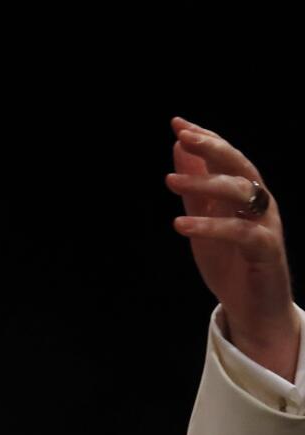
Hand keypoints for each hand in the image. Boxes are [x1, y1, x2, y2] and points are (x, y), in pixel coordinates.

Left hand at [165, 116, 299, 381]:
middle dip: (213, 149)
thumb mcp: (203, 220)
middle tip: (183, 138)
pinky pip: (240, 234)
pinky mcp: (265, 253)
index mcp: (246, 195)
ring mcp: (266, 227)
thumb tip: (179, 149)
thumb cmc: (230, 264)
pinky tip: (181, 225)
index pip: (228, 158)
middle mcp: (260, 205)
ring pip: (243, 194)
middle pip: (241, 167)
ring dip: (206, 184)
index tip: (178, 124)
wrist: (252, 309)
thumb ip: (193, 188)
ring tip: (170, 182)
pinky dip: (211, 227)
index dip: (206, 139)